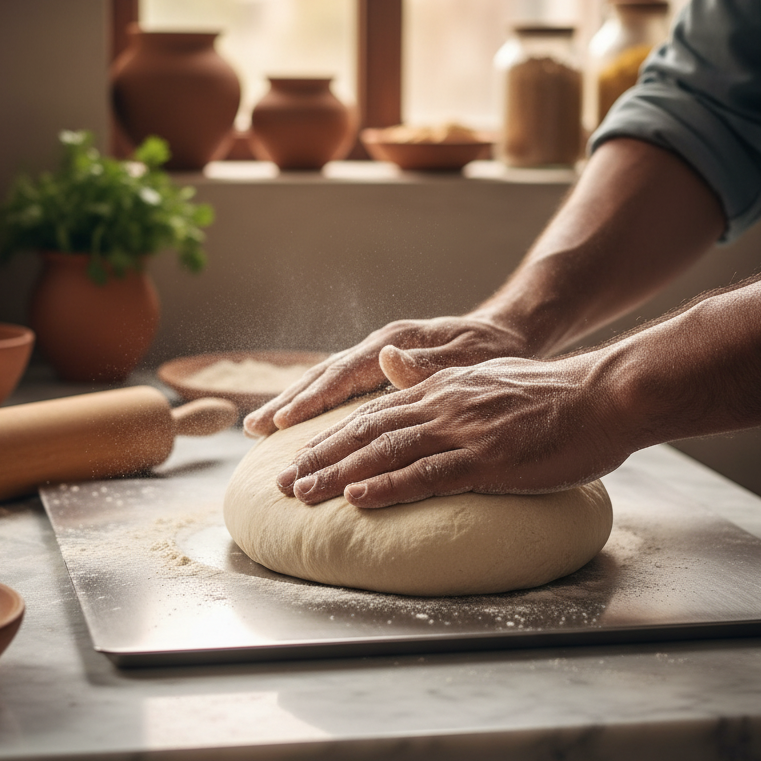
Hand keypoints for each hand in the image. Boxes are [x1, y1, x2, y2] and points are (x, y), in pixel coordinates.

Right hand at [242, 316, 529, 436]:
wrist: (507, 330)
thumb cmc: (493, 349)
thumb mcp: (471, 357)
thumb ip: (429, 364)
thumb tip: (387, 361)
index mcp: (396, 343)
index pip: (344, 373)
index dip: (312, 399)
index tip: (283, 422)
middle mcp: (380, 347)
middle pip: (324, 376)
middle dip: (288, 404)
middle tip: (253, 430)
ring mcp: (377, 356)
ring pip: (325, 380)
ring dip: (292, 404)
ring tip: (258, 428)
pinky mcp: (381, 367)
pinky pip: (338, 386)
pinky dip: (312, 403)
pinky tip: (295, 421)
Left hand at [275, 354, 631, 507]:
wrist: (605, 395)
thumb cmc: (552, 397)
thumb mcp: (485, 377)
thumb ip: (434, 377)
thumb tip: (390, 364)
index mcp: (442, 390)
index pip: (373, 413)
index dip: (332, 436)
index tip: (300, 456)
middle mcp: (443, 405)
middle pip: (367, 431)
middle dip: (320, 457)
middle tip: (283, 482)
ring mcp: (464, 431)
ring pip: (386, 451)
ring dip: (339, 474)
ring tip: (302, 493)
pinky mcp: (488, 458)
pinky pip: (428, 474)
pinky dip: (389, 486)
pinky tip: (358, 498)